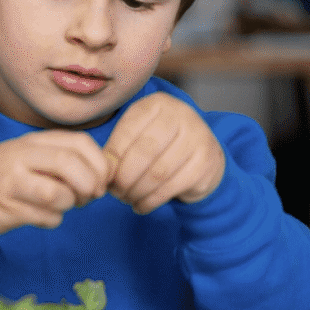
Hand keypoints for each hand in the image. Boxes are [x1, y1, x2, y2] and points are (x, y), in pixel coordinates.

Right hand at [0, 130, 111, 236]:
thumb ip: (61, 159)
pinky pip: (45, 218)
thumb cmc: (0, 176)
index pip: (80, 142)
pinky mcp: (6, 207)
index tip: (99, 180)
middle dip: (89, 186)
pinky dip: (52, 221)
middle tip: (87, 197)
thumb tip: (103, 174)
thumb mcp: (28, 156)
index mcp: (33, 141)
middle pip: (71, 165)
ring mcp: (12, 181)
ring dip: (69, 205)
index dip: (99, 164)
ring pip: (59, 194)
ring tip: (60, 205)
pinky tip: (40, 216)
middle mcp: (22, 155)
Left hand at [103, 92, 224, 213]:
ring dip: (137, 192)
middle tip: (115, 192)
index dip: (112, 158)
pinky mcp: (206, 163)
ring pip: (158, 173)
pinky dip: (152, 201)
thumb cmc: (160, 143)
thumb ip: (118, 147)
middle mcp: (181, 115)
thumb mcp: (137, 135)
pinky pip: (172, 187)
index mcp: (157, 104)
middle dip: (124, 177)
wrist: (202, 154)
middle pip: (143, 152)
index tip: (103, 174)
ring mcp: (198, 138)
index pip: (127, 132)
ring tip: (126, 199)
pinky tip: (141, 206)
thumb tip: (102, 170)